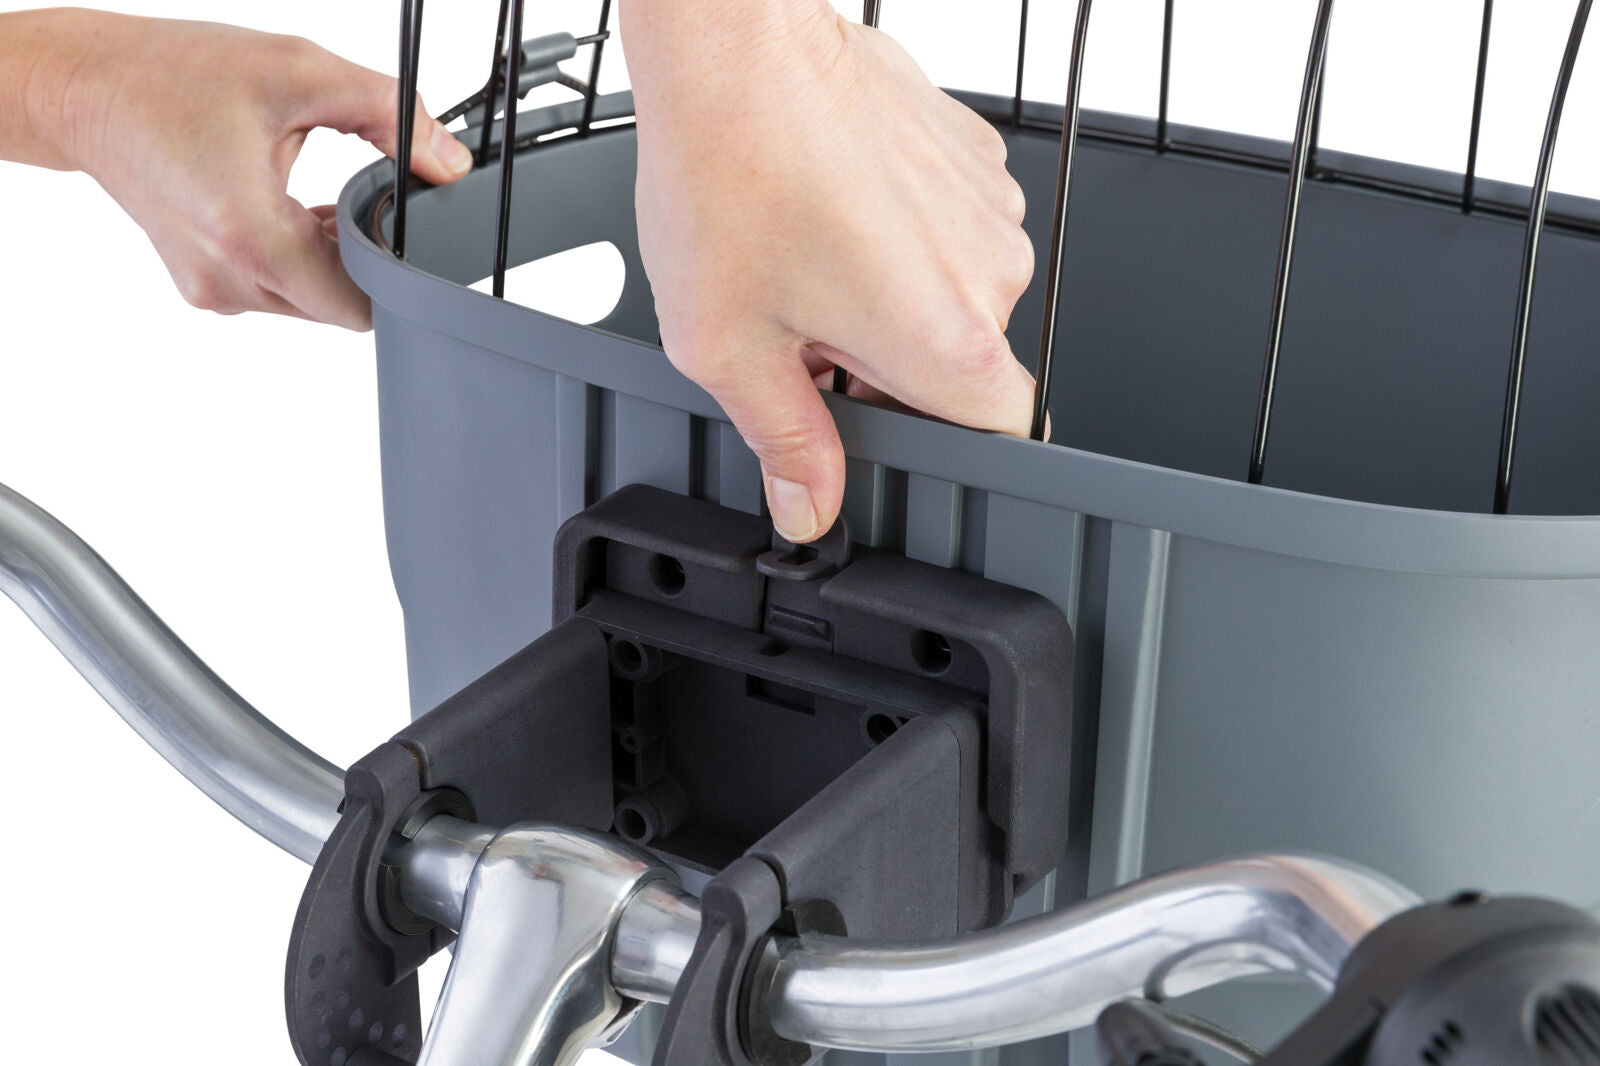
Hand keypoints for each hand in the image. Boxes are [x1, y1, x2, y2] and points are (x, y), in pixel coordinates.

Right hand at [38, 11, 471, 329]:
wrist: (83, 87)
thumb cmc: (171, 75)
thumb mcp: (299, 72)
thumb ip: (390, 114)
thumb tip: (448, 161)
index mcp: (251, 237)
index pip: (360, 307)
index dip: (396, 275)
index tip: (401, 233)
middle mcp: (228, 279)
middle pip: (338, 306)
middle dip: (362, 258)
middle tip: (357, 196)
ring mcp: (211, 289)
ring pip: (308, 301)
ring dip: (327, 256)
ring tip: (307, 192)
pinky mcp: (202, 284)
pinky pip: (275, 289)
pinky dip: (295, 256)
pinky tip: (285, 205)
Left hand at [623, 1, 1035, 542]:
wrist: (735, 51)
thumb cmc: (728, 174)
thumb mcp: (729, 345)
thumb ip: (783, 441)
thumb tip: (809, 506)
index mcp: (945, 338)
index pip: (998, 435)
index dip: (935, 441)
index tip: (878, 422)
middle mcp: (989, 272)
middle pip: (963, 362)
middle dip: (885, 362)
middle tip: (802, 327)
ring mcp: (989, 206)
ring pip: (954, 291)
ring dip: (890, 295)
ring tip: (807, 256)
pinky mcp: (975, 154)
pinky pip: (950, 226)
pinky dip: (899, 234)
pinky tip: (830, 209)